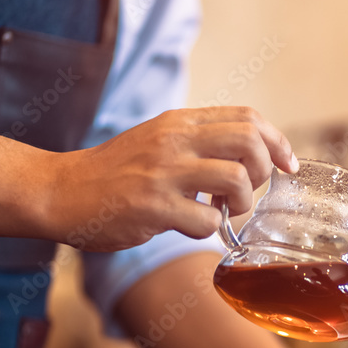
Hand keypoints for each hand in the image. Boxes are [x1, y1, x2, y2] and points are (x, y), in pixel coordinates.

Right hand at [52, 106, 298, 251]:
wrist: (61, 191)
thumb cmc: (115, 173)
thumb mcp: (157, 141)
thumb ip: (198, 143)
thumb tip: (250, 157)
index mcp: (179, 122)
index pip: (247, 117)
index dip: (277, 142)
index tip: (286, 165)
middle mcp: (174, 141)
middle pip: (249, 141)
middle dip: (263, 170)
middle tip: (249, 189)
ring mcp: (164, 173)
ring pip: (235, 179)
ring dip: (241, 203)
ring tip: (222, 210)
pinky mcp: (153, 208)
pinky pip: (207, 221)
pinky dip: (210, 230)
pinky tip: (191, 225)